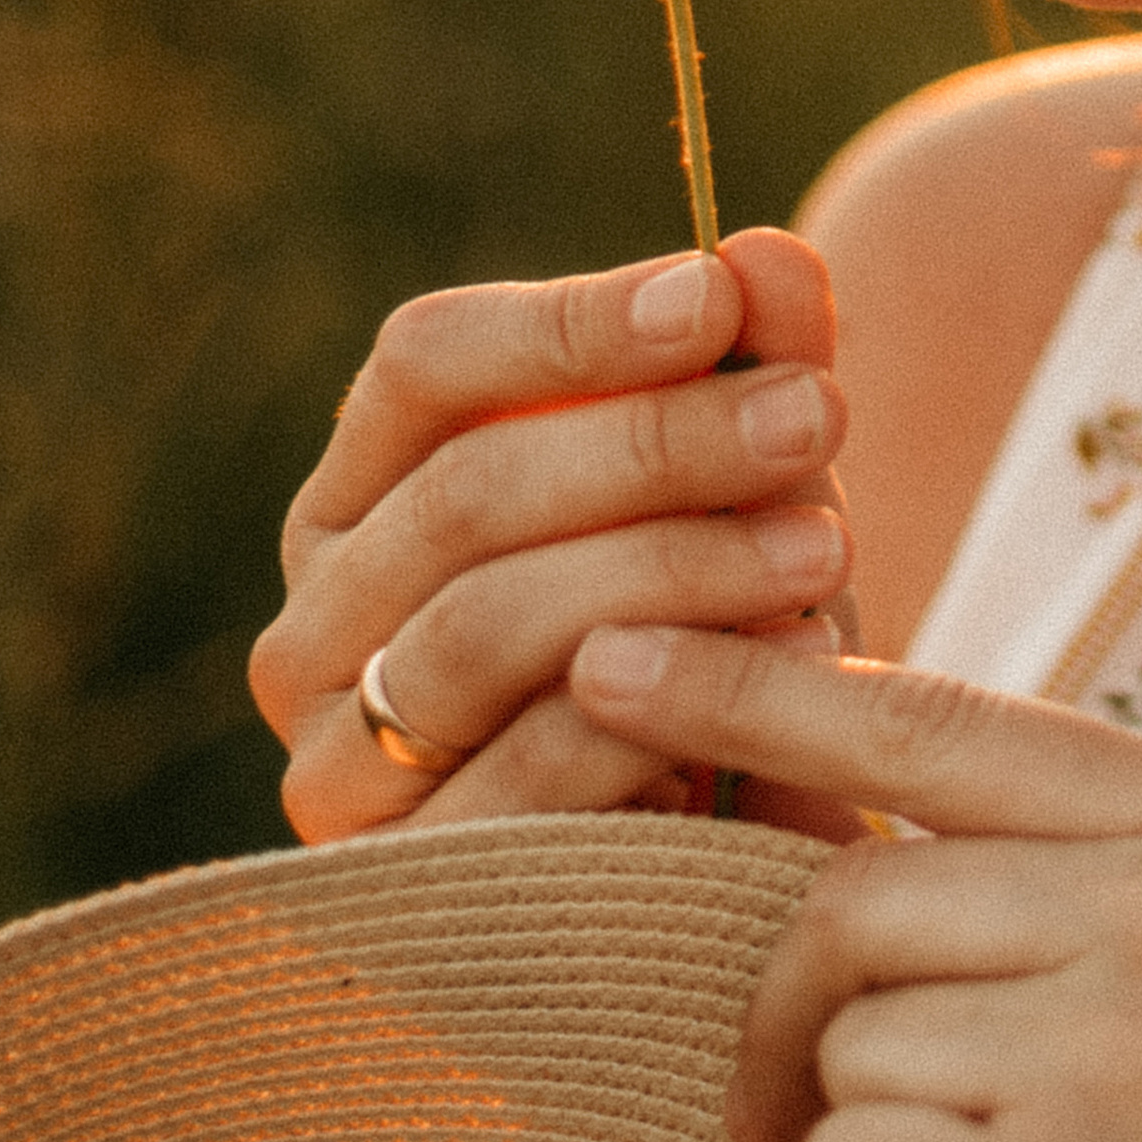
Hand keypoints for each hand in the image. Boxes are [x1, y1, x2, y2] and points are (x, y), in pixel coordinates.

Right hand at [253, 235, 861, 842]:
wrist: (734, 872)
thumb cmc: (720, 650)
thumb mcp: (748, 501)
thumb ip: (755, 372)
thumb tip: (774, 258)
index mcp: (366, 499)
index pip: (425, 364)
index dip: (569, 323)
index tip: (716, 297)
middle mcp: (315, 626)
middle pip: (467, 491)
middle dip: (656, 444)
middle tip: (816, 415)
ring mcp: (339, 764)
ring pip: (487, 627)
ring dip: (671, 571)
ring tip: (825, 543)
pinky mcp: (408, 883)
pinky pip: (524, 776)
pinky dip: (664, 711)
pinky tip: (793, 668)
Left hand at [567, 625, 1141, 1141]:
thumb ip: (1019, 864)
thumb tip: (756, 738)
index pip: (936, 718)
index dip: (751, 684)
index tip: (603, 653)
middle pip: (856, 894)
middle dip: (815, 1018)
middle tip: (891, 1132)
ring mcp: (1122, 1061)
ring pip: (841, 1038)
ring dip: (868, 1135)